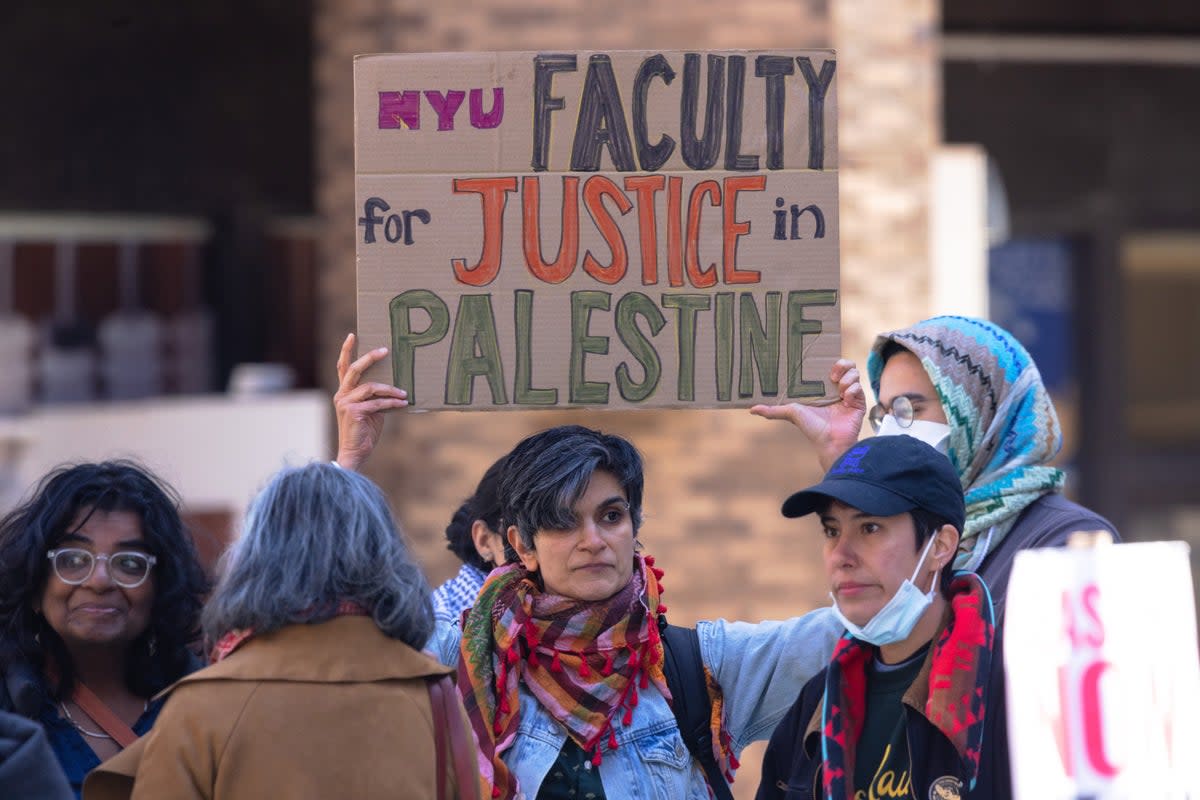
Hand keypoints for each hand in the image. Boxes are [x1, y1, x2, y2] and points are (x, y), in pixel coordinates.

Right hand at [334, 333, 408, 469]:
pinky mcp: (354, 412)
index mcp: (344, 392)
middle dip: (369, 357)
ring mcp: (346, 403)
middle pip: (354, 369)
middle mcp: (342, 395)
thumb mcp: (370, 410)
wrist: (355, 453)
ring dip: (390, 389)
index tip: (352, 335)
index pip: (343, 367)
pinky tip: (402, 403)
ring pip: (370, 387)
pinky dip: (391, 402)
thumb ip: (375, 397)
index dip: (347, 350)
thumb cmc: (364, 432)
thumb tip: (393, 387)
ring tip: (403, 392)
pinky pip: (376, 403)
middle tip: (385, 350)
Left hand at [749, 358, 866, 470]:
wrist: (829, 442)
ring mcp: (850, 396)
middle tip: (833, 376)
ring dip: (848, 378)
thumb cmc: (811, 428)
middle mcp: (837, 390)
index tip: (827, 370)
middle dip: (842, 365)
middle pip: (847, 366)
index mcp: (824, 389)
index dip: (832, 363)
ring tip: (840, 390)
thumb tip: (752, 409)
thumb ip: (773, 410)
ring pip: (855, 373)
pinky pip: (860, 388)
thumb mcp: (791, 413)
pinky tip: (846, 399)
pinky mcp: (859, 403)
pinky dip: (853, 390)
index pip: (831, 367)